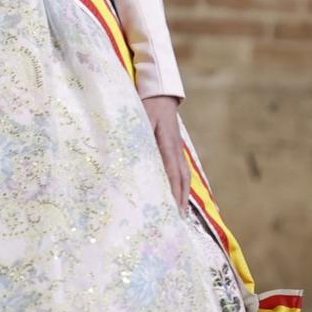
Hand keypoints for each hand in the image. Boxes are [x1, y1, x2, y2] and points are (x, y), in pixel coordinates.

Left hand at [143, 94, 188, 210]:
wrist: (160, 92)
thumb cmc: (147, 105)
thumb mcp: (139, 118)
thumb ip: (135, 137)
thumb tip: (127, 156)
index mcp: (167, 143)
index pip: (171, 171)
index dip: (173, 190)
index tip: (173, 207)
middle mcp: (176, 148)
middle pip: (182, 177)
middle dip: (181, 198)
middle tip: (179, 218)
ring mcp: (179, 148)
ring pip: (184, 175)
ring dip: (183, 194)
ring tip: (181, 212)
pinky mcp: (176, 147)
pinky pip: (182, 169)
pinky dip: (182, 184)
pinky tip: (179, 193)